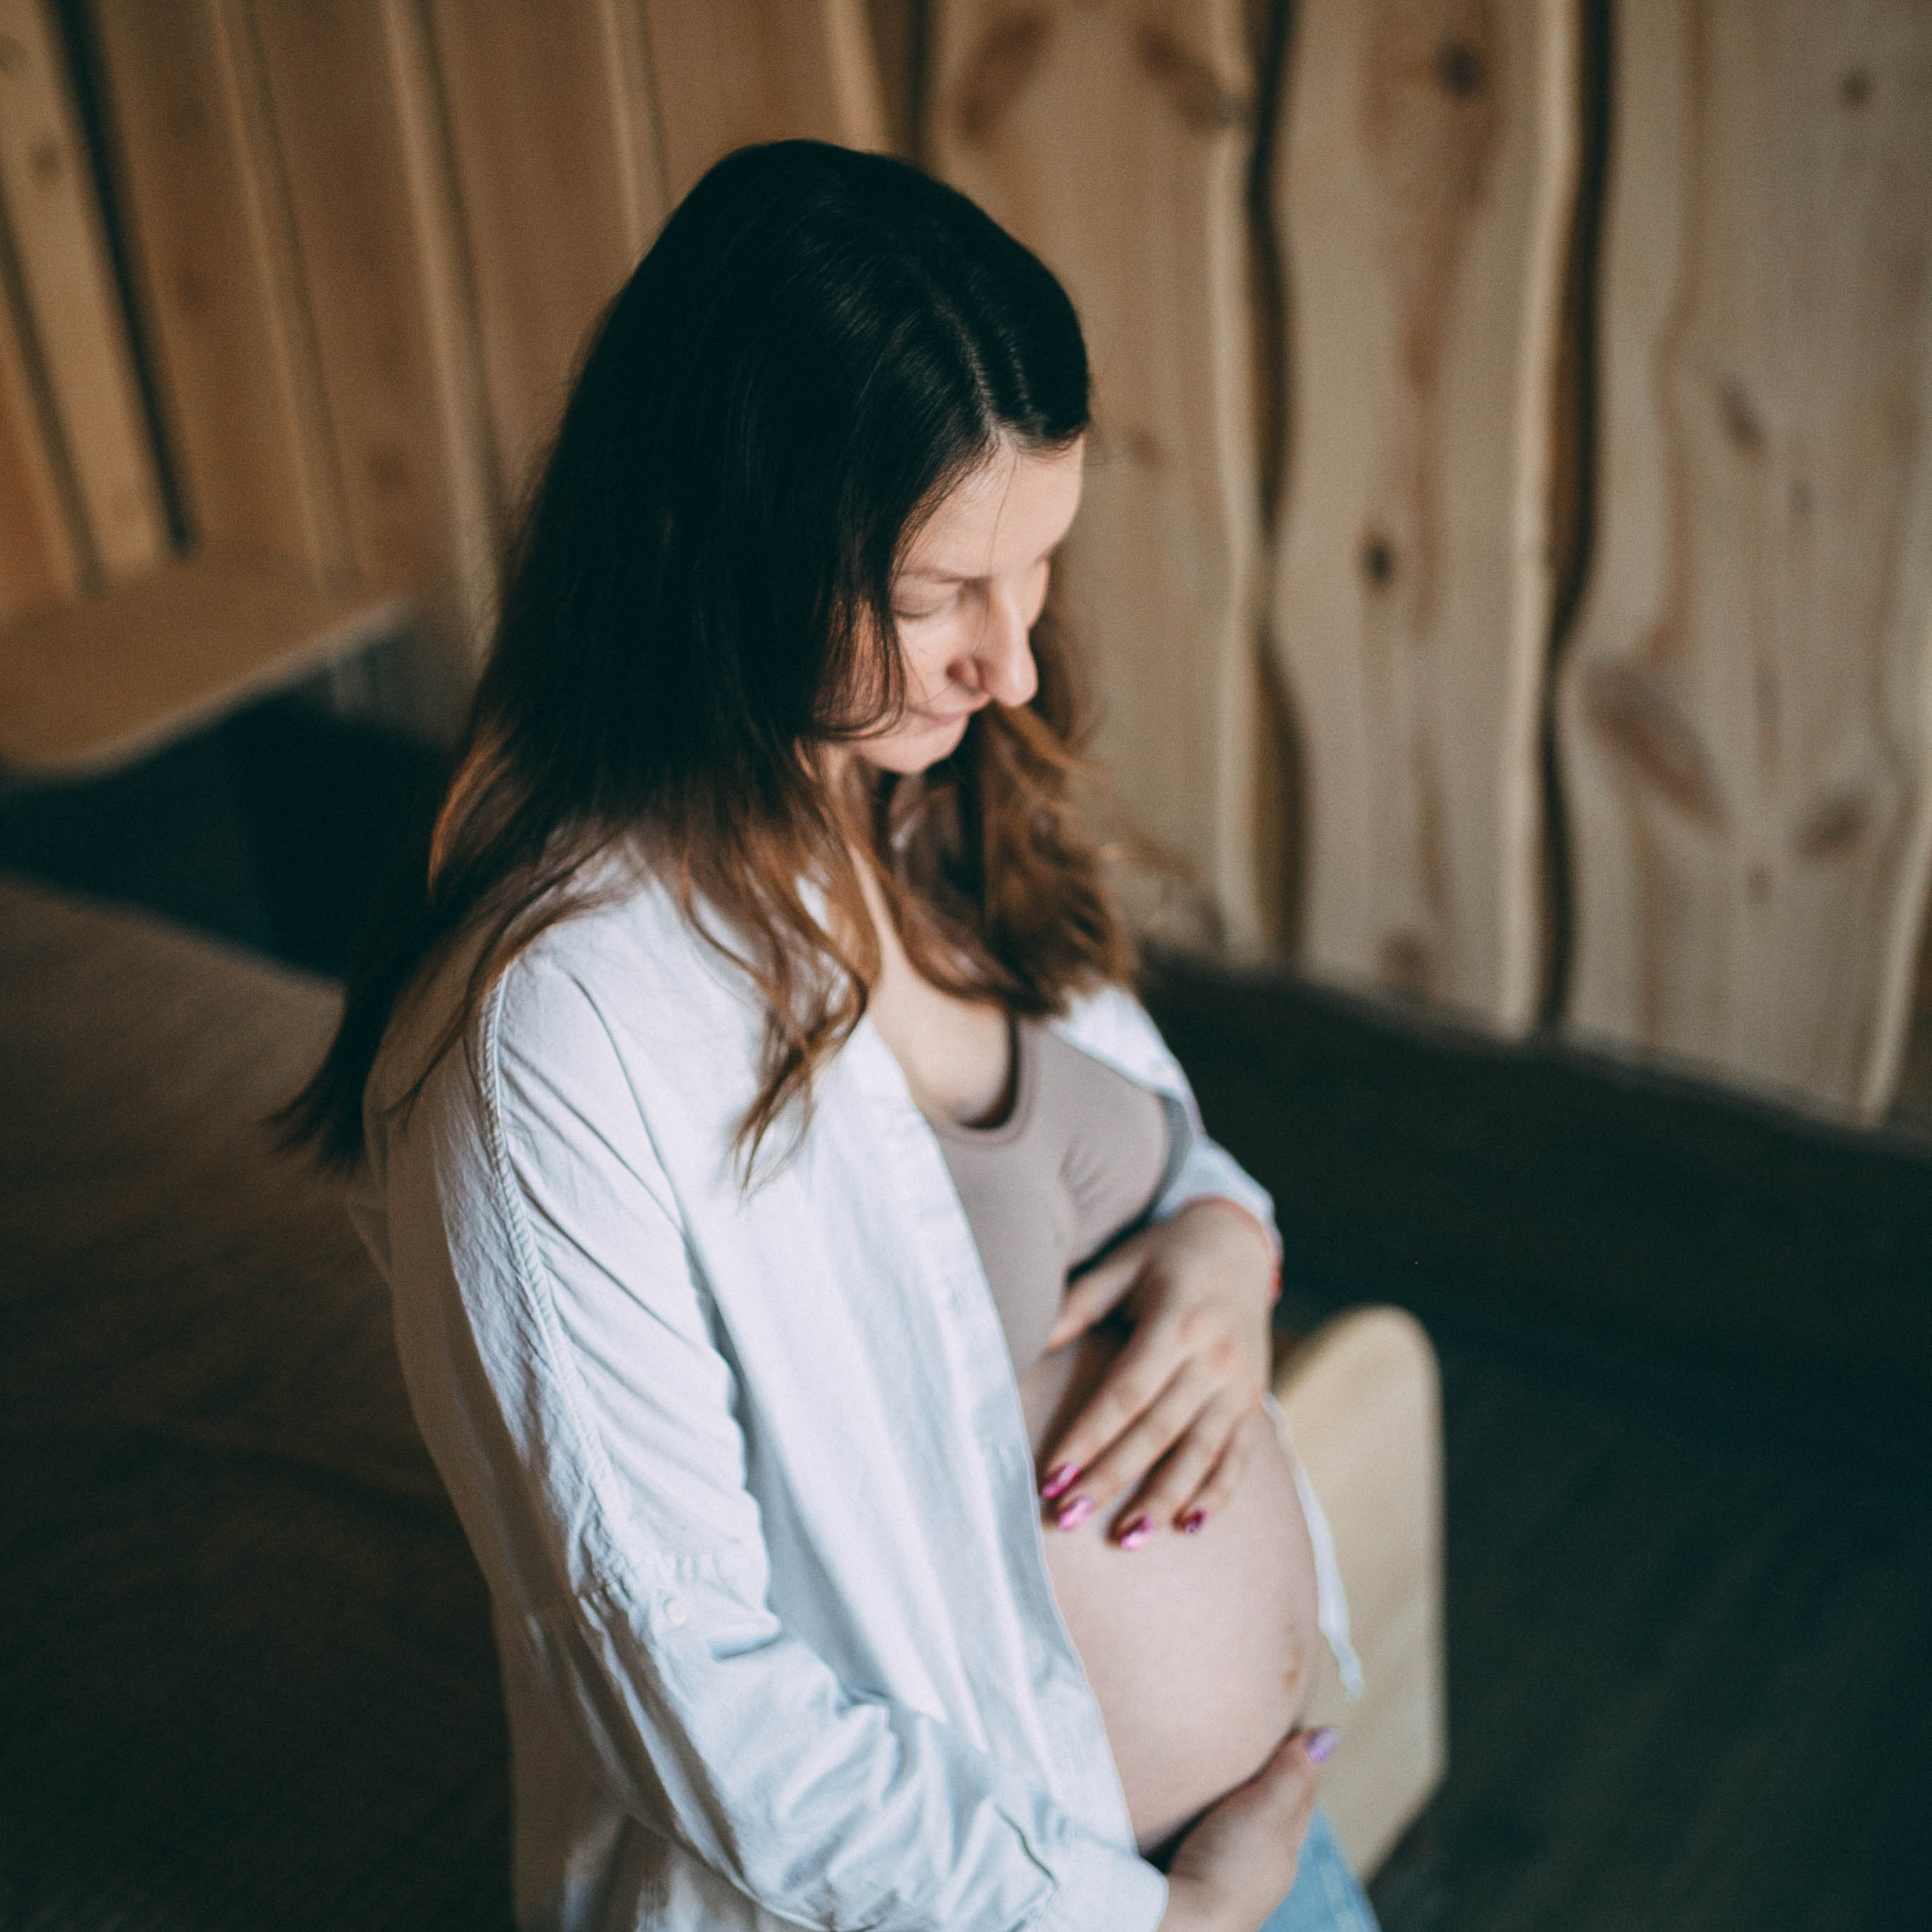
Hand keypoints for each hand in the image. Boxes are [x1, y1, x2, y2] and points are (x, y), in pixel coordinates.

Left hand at [1038, 1199, 1275, 1543]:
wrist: (1238, 1246)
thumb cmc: (1164, 1256)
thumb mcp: (1121, 1265)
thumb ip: (1079, 1304)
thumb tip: (1029, 1342)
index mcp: (1176, 1321)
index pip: (1126, 1392)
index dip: (1088, 1437)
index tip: (1052, 1476)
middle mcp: (1214, 1357)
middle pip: (1158, 1431)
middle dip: (1112, 1478)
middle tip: (1068, 1518)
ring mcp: (1239, 1384)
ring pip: (1200, 1452)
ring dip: (1163, 1499)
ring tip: (1126, 1538)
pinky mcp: (1254, 1401)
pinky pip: (1238, 1455)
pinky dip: (1218, 1493)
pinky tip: (1189, 1526)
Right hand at [1158, 1727, 1329, 1931]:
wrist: (1190, 1925)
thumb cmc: (1230, 1864)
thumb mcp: (1265, 1809)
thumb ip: (1292, 1774)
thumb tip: (1331, 1734)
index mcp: (1289, 1841)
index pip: (1302, 1793)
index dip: (1300, 1759)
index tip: (1297, 1729)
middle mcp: (1272, 1865)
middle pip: (1283, 1816)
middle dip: (1281, 1784)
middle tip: (1272, 1748)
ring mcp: (1244, 1880)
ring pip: (1257, 1835)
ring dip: (1252, 1810)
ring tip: (1241, 1786)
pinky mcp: (1212, 1887)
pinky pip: (1230, 1850)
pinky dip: (1229, 1831)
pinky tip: (1212, 1829)